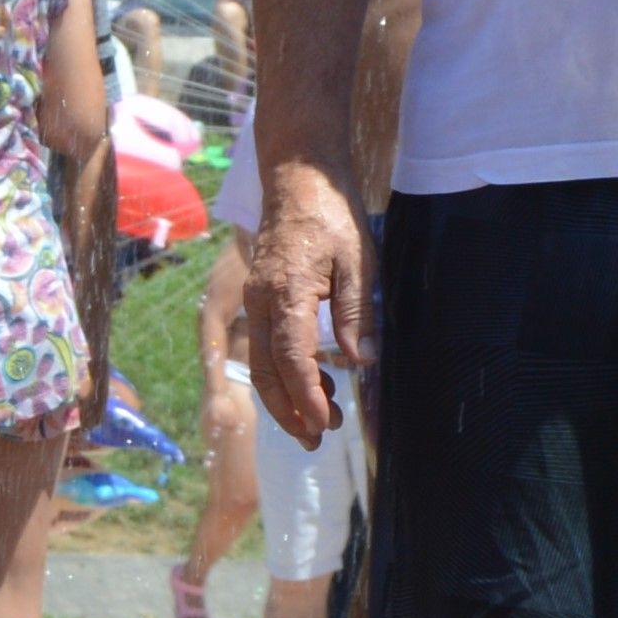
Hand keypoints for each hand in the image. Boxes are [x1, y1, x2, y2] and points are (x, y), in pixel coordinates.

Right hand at [248, 160, 365, 448]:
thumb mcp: (358, 261)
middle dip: (289, 412)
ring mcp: (257, 299)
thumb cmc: (332, 215)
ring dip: (285, 398)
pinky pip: (266, 345)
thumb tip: (361, 363)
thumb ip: (356, 313)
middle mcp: (262, 301)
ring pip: (261, 364)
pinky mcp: (261, 297)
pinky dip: (285, 372)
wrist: (299, 177)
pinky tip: (316, 380)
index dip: (306, 397)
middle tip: (317, 441)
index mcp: (287, 293)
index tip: (323, 424)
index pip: (292, 359)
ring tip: (319, 421)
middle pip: (267, 372)